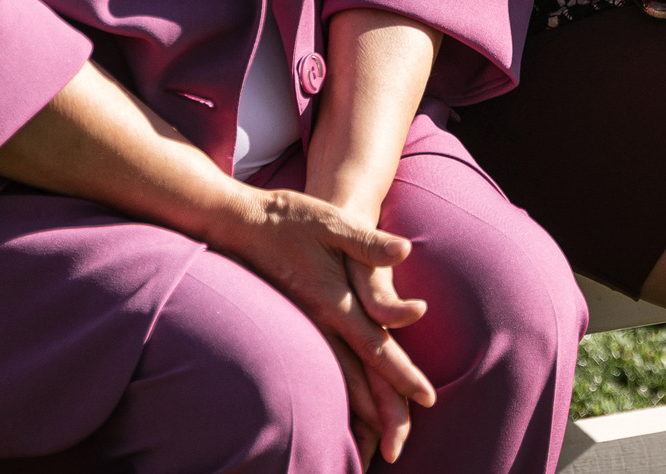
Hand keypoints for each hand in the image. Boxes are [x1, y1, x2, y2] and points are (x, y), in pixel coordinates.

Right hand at [204, 187, 434, 449]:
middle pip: (357, 377)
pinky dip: (337, 393)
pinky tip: (343, 409)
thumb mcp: (332, 221)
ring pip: (337, 379)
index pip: (376, 347)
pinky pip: (322, 368)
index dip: (402, 374)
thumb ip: (368, 242)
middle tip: (401, 445)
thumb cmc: (289, 219)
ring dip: (358, 412)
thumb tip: (404, 250)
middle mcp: (319, 323)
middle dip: (382, 412)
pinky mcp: (298, 325)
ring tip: (375, 442)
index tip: (427, 398)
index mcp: (334, 301)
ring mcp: (305, 328)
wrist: (239, 224)